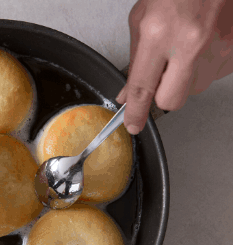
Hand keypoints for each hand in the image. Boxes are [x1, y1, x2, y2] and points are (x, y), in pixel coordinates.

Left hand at [118, 0, 232, 132]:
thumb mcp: (143, 17)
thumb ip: (136, 59)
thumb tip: (129, 93)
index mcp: (160, 33)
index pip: (142, 88)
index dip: (135, 112)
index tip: (133, 124)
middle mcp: (191, 42)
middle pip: (172, 100)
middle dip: (162, 94)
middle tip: (162, 73)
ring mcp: (218, 46)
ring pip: (194, 87)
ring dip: (186, 74)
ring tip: (186, 44)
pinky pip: (214, 71)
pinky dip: (206, 62)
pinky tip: (204, 40)